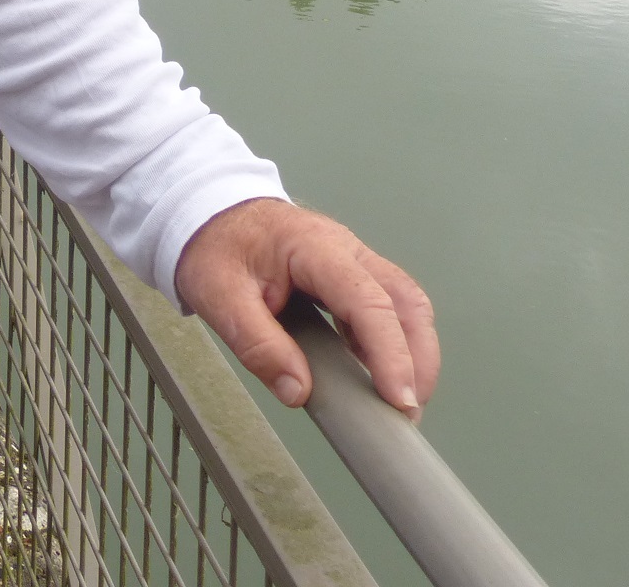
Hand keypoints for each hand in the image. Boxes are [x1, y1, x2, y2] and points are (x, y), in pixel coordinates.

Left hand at [174, 197, 437, 418]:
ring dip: (413, 355)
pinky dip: (393, 346)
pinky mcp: (353, 278)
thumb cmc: (215, 248)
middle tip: (407, 413)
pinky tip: (379, 379)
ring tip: (399, 405)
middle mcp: (348, 250)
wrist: (211, 215)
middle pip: (406, 302)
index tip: (398, 401)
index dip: (390, 353)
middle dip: (417, 359)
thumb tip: (298, 392)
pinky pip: (388, 311)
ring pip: (406, 305)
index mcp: (315, 248)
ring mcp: (355, 262)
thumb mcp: (219, 296)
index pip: (369, 302)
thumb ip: (256, 344)